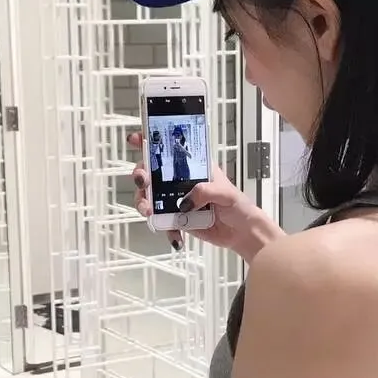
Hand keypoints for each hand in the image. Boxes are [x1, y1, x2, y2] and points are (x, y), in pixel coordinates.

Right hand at [127, 132, 282, 261]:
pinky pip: (162, 223)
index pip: (169, 151)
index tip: (135, 139)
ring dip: (144, 204)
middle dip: (140, 176)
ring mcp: (176, 201)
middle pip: (150, 174)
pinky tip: (176, 238)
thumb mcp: (226, 192)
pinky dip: (165, 230)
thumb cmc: (238, 206)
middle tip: (142, 182)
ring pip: (149, 199)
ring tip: (150, 213)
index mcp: (192, 168)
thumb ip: (206, 191)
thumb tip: (185, 201)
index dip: (149, 143)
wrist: (241, 233)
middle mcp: (180, 182)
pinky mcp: (176, 219)